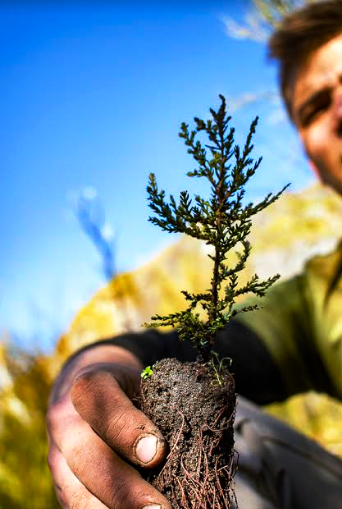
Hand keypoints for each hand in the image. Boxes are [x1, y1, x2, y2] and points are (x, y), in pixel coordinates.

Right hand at [46, 344, 169, 508]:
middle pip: (86, 457)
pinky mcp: (62, 486)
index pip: (98, 401)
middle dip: (124, 488)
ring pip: (77, 493)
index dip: (125, 427)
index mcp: (88, 386)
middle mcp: (66, 422)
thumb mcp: (143, 382)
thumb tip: (195, 441)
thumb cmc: (131, 390)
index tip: (158, 452)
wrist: (92, 396)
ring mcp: (58, 458)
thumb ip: (161, 404)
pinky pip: (78, 508)